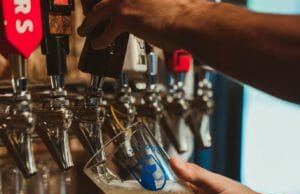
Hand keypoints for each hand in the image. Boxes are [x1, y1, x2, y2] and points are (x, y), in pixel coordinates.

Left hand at [78, 0, 209, 50]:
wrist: (189, 21)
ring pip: (100, 10)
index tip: (106, 4)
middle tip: (88, 14)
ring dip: (90, 21)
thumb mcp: (168, 2)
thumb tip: (152, 11)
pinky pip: (107, 30)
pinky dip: (101, 39)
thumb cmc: (186, 12)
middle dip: (94, 6)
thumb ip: (155, 4)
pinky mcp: (126, 18)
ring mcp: (127, 0)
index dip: (110, 1)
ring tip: (84, 29)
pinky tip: (98, 44)